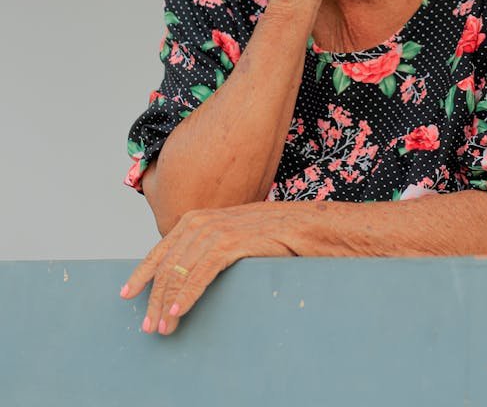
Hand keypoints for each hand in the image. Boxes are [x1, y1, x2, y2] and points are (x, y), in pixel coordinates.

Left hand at [120, 205, 293, 335]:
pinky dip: (187, 295)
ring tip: (162, 327)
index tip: (127, 294)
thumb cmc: (266, 233)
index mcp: (195, 220)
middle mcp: (199, 223)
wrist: (298, 224)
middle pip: (166, 266)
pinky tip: (179, 311)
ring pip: (179, 273)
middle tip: (147, 325)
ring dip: (167, 304)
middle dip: (153, 299)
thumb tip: (185, 270)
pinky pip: (200, 274)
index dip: (142, 274)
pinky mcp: (228, 243)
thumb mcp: (228, 234)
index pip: (160, 251)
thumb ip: (205, 245)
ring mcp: (213, 232)